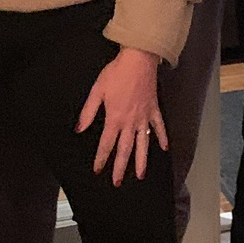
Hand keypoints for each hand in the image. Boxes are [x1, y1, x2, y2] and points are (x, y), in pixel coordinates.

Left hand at [77, 47, 165, 184]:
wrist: (138, 60)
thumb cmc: (116, 73)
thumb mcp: (97, 91)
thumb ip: (88, 112)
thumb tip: (79, 129)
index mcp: (114, 118)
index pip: (106, 144)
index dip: (101, 158)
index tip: (98, 170)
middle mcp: (130, 122)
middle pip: (124, 149)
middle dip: (120, 167)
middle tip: (116, 182)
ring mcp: (144, 117)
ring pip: (143, 144)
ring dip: (141, 161)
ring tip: (140, 175)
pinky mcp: (154, 109)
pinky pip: (159, 127)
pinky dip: (161, 138)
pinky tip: (163, 148)